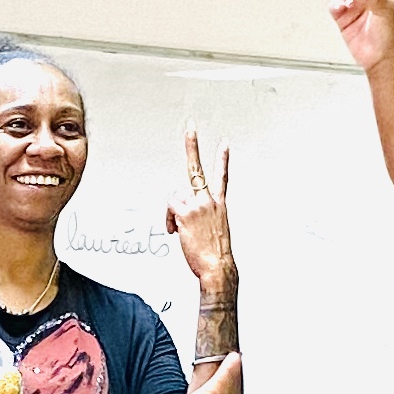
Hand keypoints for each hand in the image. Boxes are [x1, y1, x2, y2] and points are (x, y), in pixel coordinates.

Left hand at [166, 127, 236, 296]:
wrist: (218, 265)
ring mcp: (197, 204)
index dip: (223, 159)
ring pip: (175, 197)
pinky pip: (170, 208)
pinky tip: (175, 231)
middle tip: (191, 128)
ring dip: (173, 213)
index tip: (224, 143)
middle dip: (193, 145)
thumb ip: (201, 216)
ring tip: (180, 230)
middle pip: (197, 168)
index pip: (222, 176)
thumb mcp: (214, 229)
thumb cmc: (216, 252)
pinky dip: (169, 220)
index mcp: (219, 204)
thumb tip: (184, 217)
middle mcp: (209, 200)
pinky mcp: (185, 212)